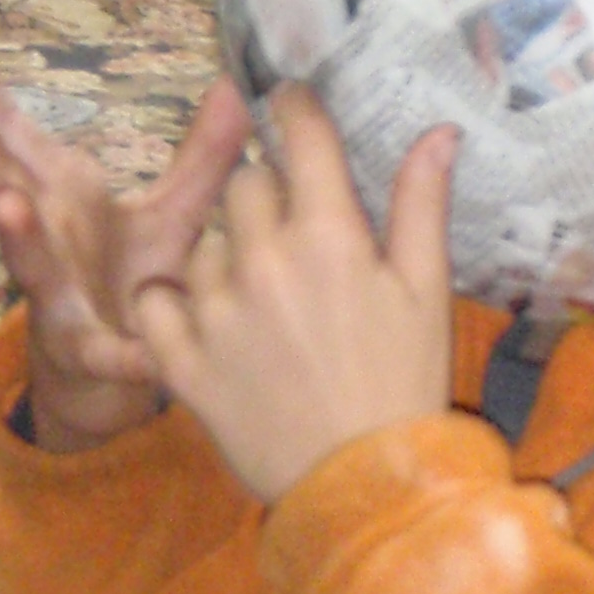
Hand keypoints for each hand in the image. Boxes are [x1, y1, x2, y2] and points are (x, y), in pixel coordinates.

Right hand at [0, 16, 252, 451]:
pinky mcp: (87, 353)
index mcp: (55, 194)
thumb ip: (203, 155)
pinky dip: (123, 354)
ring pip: (27, 265)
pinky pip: (103, 352)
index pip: (7, 128)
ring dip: (15, 237)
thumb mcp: (173, 212)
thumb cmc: (132, 280)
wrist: (117, 379)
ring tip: (9, 205)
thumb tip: (237, 89)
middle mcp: (44, 238)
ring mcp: (57, 296)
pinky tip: (143, 352)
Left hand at [128, 86, 457, 504]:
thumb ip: (422, 205)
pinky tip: (204, 321)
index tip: (291, 105)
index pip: (298, 133)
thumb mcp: (427, 293)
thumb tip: (437, 132)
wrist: (365, 488)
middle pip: (244, 185)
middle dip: (267, 196)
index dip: (294, 108)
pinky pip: (156, 302)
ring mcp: (216, 312)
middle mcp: (263, 260)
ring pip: (204, 244)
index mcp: (328, 234)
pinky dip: (172, 304)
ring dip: (227, 257)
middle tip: (293, 237)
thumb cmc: (405, 387)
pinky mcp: (183, 361)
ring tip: (261, 300)